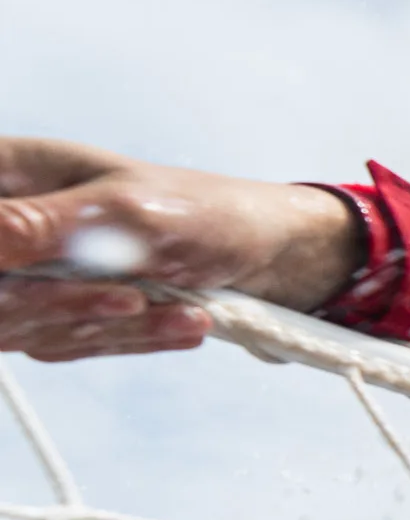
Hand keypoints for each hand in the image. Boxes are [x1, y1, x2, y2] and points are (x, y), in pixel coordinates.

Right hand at [0, 139, 364, 362]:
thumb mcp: (122, 214)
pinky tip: (183, 325)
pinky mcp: (61, 312)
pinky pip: (65, 343)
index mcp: (10, 175)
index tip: (23, 280)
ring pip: (23, 324)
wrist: (273, 251)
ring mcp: (33, 271)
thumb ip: (37, 226)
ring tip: (180, 311)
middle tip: (133, 299)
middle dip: (61, 304)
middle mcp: (12, 223)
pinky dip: (126, 339)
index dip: (1, 256)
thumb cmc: (204, 212)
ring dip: (106, 326)